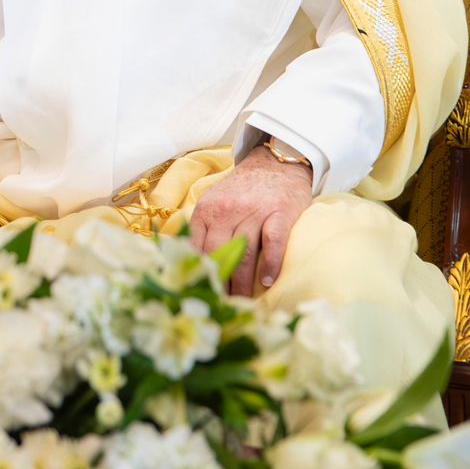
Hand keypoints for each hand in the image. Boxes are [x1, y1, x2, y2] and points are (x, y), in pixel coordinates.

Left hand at [189, 145, 313, 295]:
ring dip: (242, 281)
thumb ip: (203, 228)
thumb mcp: (215, 203)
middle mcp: (228, 210)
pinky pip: (274, 242)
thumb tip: (188, 261)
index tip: (198, 292)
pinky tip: (267, 281)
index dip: (197, 272)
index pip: (196, 245)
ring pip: (244, 252)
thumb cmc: (242, 191)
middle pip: (219, 252)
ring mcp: (255, 211)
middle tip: (219, 305)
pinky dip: (270, 263)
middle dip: (218, 281)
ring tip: (241, 302)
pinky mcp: (280, 213)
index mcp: (207, 210)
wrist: (275, 163)